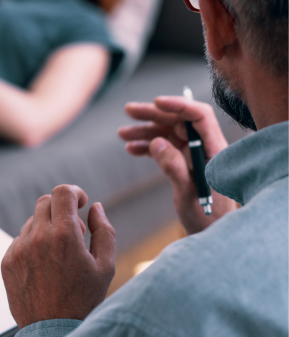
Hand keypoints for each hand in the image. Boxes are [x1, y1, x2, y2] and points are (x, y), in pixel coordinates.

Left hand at [1, 185, 115, 328]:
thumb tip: (96, 207)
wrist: (52, 332)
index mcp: (64, 235)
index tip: (81, 202)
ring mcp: (19, 249)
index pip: (62, 192)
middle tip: (74, 231)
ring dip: (47, 228)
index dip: (74, 192)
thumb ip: (104, 230)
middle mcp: (38, 238)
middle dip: (61, 209)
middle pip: (46, 202)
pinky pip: (21, 239)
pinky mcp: (7, 261)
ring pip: (32, 221)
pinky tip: (45, 267)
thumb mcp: (105, 266)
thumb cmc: (83, 300)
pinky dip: (34, 244)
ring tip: (59, 255)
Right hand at [118, 96, 236, 233]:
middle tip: (129, 111)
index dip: (178, 105)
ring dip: (147, 131)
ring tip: (122, 133)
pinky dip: (149, 147)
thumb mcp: (188, 195)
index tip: (156, 102)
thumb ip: (174, 168)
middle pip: (180, 121)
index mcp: (214, 151)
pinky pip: (166, 148)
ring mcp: (196, 155)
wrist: (211, 234)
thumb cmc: (207, 218)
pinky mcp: (187, 164)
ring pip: (170, 133)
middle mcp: (206, 148)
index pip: (199, 116)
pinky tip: (131, 149)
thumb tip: (157, 143)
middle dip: (154, 114)